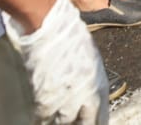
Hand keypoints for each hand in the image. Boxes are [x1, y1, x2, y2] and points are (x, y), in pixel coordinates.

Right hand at [7, 0, 107, 123]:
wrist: (50, 25)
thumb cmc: (70, 33)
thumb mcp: (89, 54)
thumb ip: (89, 74)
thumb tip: (86, 83)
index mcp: (98, 81)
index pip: (101, 113)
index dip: (96, 121)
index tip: (94, 124)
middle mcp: (84, 94)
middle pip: (84, 123)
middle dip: (79, 124)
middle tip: (72, 124)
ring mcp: (65, 98)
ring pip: (63, 123)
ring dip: (59, 123)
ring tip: (55, 122)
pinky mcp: (45, 98)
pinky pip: (43, 117)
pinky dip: (41, 120)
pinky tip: (39, 120)